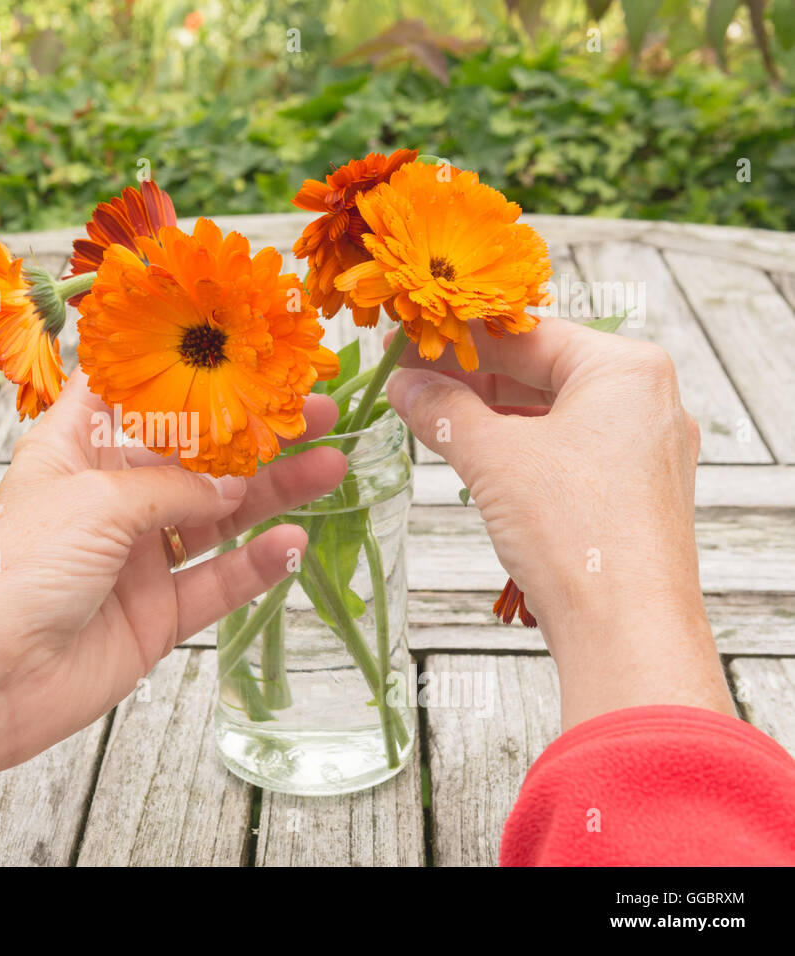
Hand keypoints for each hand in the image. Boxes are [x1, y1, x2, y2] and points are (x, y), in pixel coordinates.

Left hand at [0, 370, 345, 848]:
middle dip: (253, 433)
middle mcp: (107, 498)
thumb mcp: (95, 503)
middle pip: (194, 455)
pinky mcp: (154, 615)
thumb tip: (235, 486)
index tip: (243, 348)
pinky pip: (216, 582)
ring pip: (218, 517)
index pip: (134, 394)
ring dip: (272, 493)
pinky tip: (293, 542)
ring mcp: (134, 558)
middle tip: (316, 410)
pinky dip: (256, 565)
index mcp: (75, 450)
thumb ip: (174, 488)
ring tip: (330, 465)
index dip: (185, 371)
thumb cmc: (11, 572)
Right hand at [385, 317, 733, 729]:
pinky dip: (517, 448)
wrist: (628, 631)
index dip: (458, 338)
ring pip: (552, 413)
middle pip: (542, 371)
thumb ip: (443, 410)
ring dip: (489, 414)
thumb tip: (405, 384)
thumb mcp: (493, 457)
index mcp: (627, 369)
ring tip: (429, 416)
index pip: (527, 334)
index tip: (408, 343)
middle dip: (471, 377)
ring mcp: (646, 450)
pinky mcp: (635, 494)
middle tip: (410, 378)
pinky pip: (567, 451)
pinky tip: (472, 455)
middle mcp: (647, 401)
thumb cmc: (576, 532)